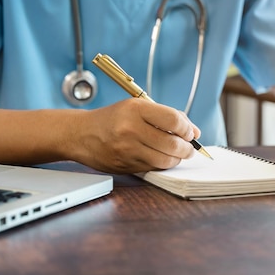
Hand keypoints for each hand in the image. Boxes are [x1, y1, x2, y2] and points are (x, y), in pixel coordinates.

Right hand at [75, 98, 199, 173]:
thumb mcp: (136, 107)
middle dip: (187, 148)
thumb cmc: (112, 119)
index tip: (190, 132)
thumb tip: (194, 131)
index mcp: (135, 109)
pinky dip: (162, 164)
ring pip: (165, 160)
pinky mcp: (126, 165)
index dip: (187, 129)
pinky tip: (160, 157)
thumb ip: (165, 116)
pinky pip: (153, 168)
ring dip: (177, 158)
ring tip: (177, 153)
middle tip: (189, 147)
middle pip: (172, 143)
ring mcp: (127, 149)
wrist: (81, 134)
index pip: (173, 120)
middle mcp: (130, 129)